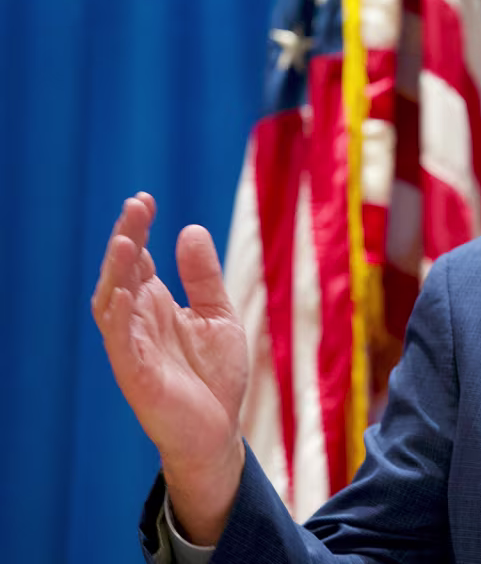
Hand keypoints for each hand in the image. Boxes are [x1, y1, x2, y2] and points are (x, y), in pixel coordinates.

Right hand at [91, 193, 247, 544]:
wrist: (219, 431)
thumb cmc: (215, 377)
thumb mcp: (218, 316)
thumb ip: (203, 278)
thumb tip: (191, 229)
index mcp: (156, 305)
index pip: (140, 260)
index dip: (139, 229)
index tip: (145, 199)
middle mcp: (139, 321)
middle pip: (122, 273)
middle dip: (126, 239)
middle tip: (136, 206)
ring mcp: (133, 347)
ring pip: (112, 302)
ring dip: (117, 271)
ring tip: (128, 239)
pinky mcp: (136, 375)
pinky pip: (120, 342)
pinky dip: (119, 317)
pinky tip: (124, 293)